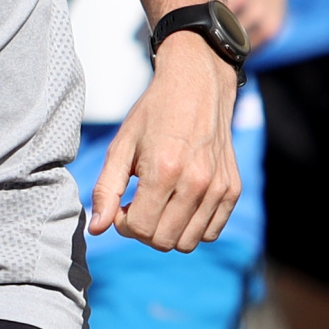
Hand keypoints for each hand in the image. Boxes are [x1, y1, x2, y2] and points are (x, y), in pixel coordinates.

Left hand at [89, 35, 239, 251]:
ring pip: (188, 243)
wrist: (198, 85)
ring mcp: (218, 187)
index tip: (123, 204)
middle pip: (163, 241)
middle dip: (144, 231)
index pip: (140, 228)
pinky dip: (193, 228)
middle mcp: (196, 182)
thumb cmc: (154, 114)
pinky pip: (212, 232)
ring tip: (160, 205)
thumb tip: (96, 229)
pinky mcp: (232, 189)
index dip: (123, 223)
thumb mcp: (122, 146)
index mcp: (164, 170)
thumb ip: (106, 190)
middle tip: (139, 206)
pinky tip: (181, 204)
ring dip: (168, 232)